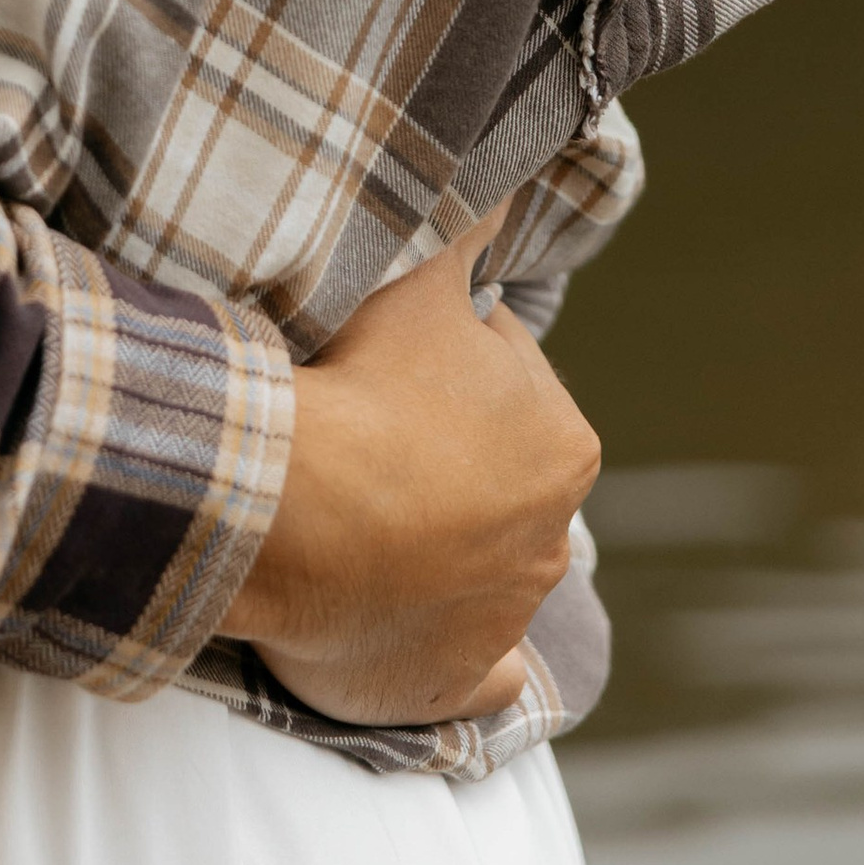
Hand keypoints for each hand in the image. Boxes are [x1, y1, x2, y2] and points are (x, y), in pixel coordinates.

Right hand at [216, 217, 600, 728]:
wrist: (299, 514)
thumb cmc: (367, 389)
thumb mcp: (420, 283)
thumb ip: (469, 229)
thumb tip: (509, 179)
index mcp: (564, 443)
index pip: (503, 381)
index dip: (438, 365)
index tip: (382, 365)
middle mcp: (553, 537)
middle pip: (491, 476)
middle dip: (442, 456)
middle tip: (362, 434)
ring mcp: (505, 619)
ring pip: (476, 566)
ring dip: (433, 544)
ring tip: (355, 515)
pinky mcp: (456, 685)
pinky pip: (475, 674)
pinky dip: (459, 658)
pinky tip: (423, 630)